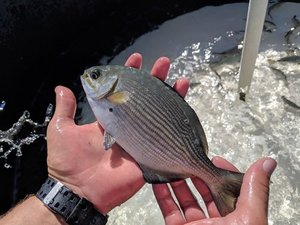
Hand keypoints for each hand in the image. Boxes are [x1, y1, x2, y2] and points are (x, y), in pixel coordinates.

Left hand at [46, 53, 188, 213]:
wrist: (79, 191)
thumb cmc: (67, 161)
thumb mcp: (61, 129)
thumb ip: (65, 109)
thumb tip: (61, 87)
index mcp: (109, 117)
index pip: (122, 91)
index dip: (130, 75)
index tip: (137, 59)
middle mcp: (127, 125)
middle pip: (145, 99)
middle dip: (155, 80)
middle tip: (164, 63)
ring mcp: (139, 138)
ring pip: (158, 115)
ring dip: (170, 97)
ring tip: (181, 80)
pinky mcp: (148, 153)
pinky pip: (164, 138)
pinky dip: (176, 124)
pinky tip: (184, 109)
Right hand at [153, 157, 276, 224]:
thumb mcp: (249, 217)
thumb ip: (255, 190)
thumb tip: (266, 163)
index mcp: (237, 217)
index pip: (228, 189)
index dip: (221, 172)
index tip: (213, 158)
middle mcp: (217, 222)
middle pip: (205, 192)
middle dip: (197, 174)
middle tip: (189, 159)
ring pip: (185, 199)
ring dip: (178, 182)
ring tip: (173, 166)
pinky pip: (169, 211)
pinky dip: (163, 196)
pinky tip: (159, 183)